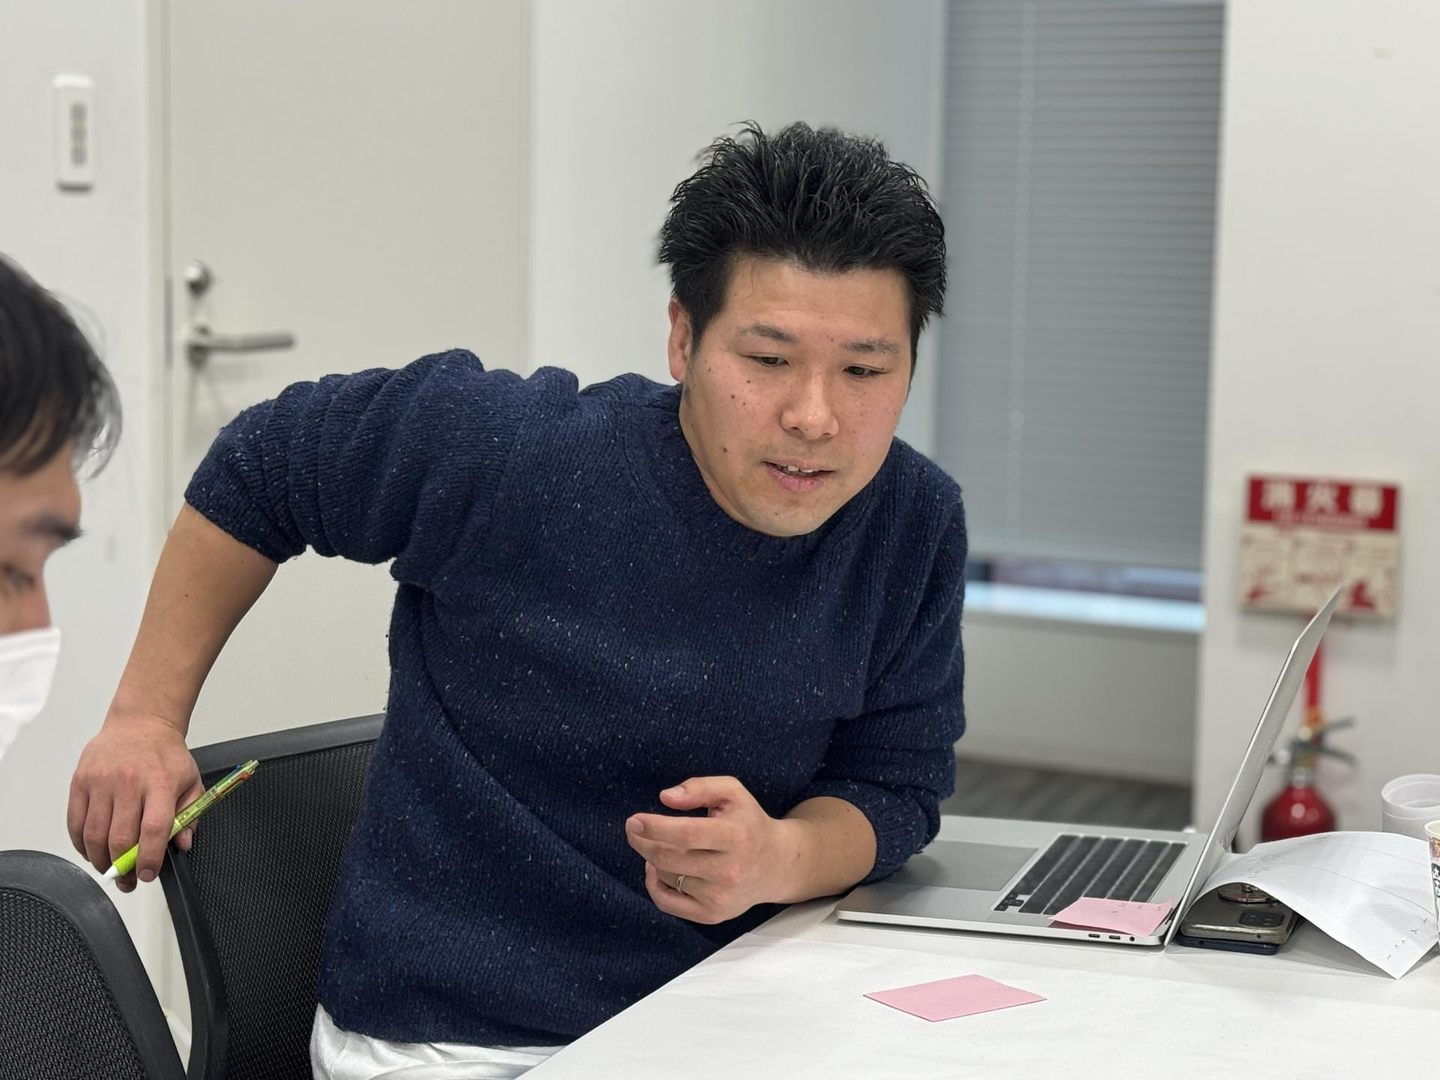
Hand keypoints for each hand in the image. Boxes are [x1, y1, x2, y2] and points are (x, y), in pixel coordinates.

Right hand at [68, 710, 202, 891]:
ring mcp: (100, 781)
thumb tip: (182, 844)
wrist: (140, 724)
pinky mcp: (80, 782)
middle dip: (124, 868)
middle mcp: (128, 782)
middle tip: (129, 880)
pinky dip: (81, 844)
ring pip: (94, 835)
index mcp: (160, 782)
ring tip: (110, 869)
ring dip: (101, 860)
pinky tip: (92, 851)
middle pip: (120, 837)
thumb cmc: (165, 755)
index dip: (149, 858)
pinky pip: (75, 823)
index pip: (154, 829)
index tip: (148, 874)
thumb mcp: (190, 781)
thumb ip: (190, 815)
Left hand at [625, 775, 798, 924]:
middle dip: (642, 842)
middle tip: (633, 828)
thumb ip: (700, 787)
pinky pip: (667, 903)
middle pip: (669, 858)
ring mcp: (720, 897)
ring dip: (655, 858)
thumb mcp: (732, 792)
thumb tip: (666, 798)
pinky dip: (654, 884)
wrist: (775, 865)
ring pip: (667, 876)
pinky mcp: (712, 915)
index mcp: (735, 836)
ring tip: (664, 845)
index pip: (687, 834)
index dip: (655, 827)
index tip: (634, 820)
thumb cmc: (748, 823)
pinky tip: (658, 868)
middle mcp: (729, 871)